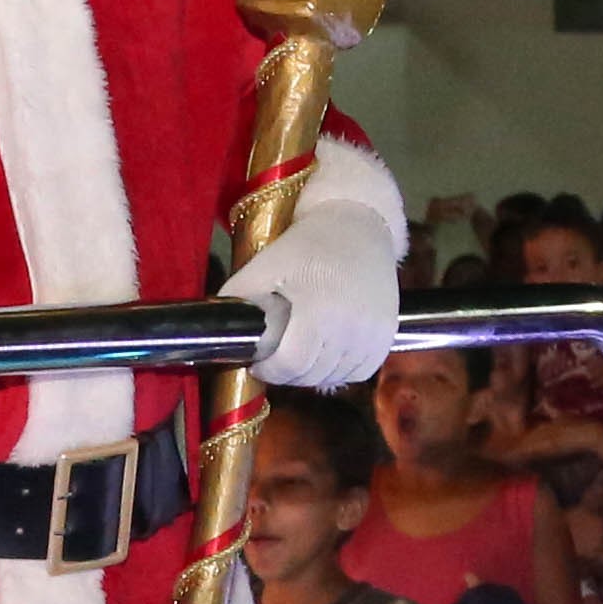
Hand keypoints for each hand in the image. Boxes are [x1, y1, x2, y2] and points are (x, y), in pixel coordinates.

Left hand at [226, 225, 396, 386]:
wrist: (358, 226)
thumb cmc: (305, 245)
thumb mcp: (263, 267)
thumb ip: (238, 302)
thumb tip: (216, 336)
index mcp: (318, 309)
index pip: (290, 364)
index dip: (269, 368)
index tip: (259, 360)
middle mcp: (350, 326)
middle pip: (310, 374)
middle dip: (287, 371)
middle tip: (277, 353)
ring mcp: (372, 333)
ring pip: (334, 377)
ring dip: (313, 371)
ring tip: (301, 347)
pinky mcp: (387, 336)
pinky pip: (358, 372)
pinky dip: (339, 368)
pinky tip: (327, 348)